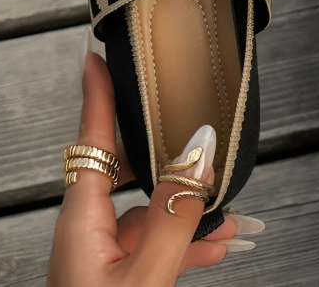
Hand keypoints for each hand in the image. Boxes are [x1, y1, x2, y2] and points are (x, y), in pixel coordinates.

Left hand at [47, 49, 259, 285]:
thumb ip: (175, 214)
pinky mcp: (121, 275)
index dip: (96, 94)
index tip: (96, 54)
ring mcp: (105, 256)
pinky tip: (224, 244)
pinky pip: (159, 244)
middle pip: (130, 170)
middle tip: (198, 126)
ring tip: (237, 214)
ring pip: (154, 212)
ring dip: (194, 210)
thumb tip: (201, 148)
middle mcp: (89, 231)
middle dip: (172, 155)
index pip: (90, 140)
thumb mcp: (144, 277)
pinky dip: (191, 241)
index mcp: (81, 221)